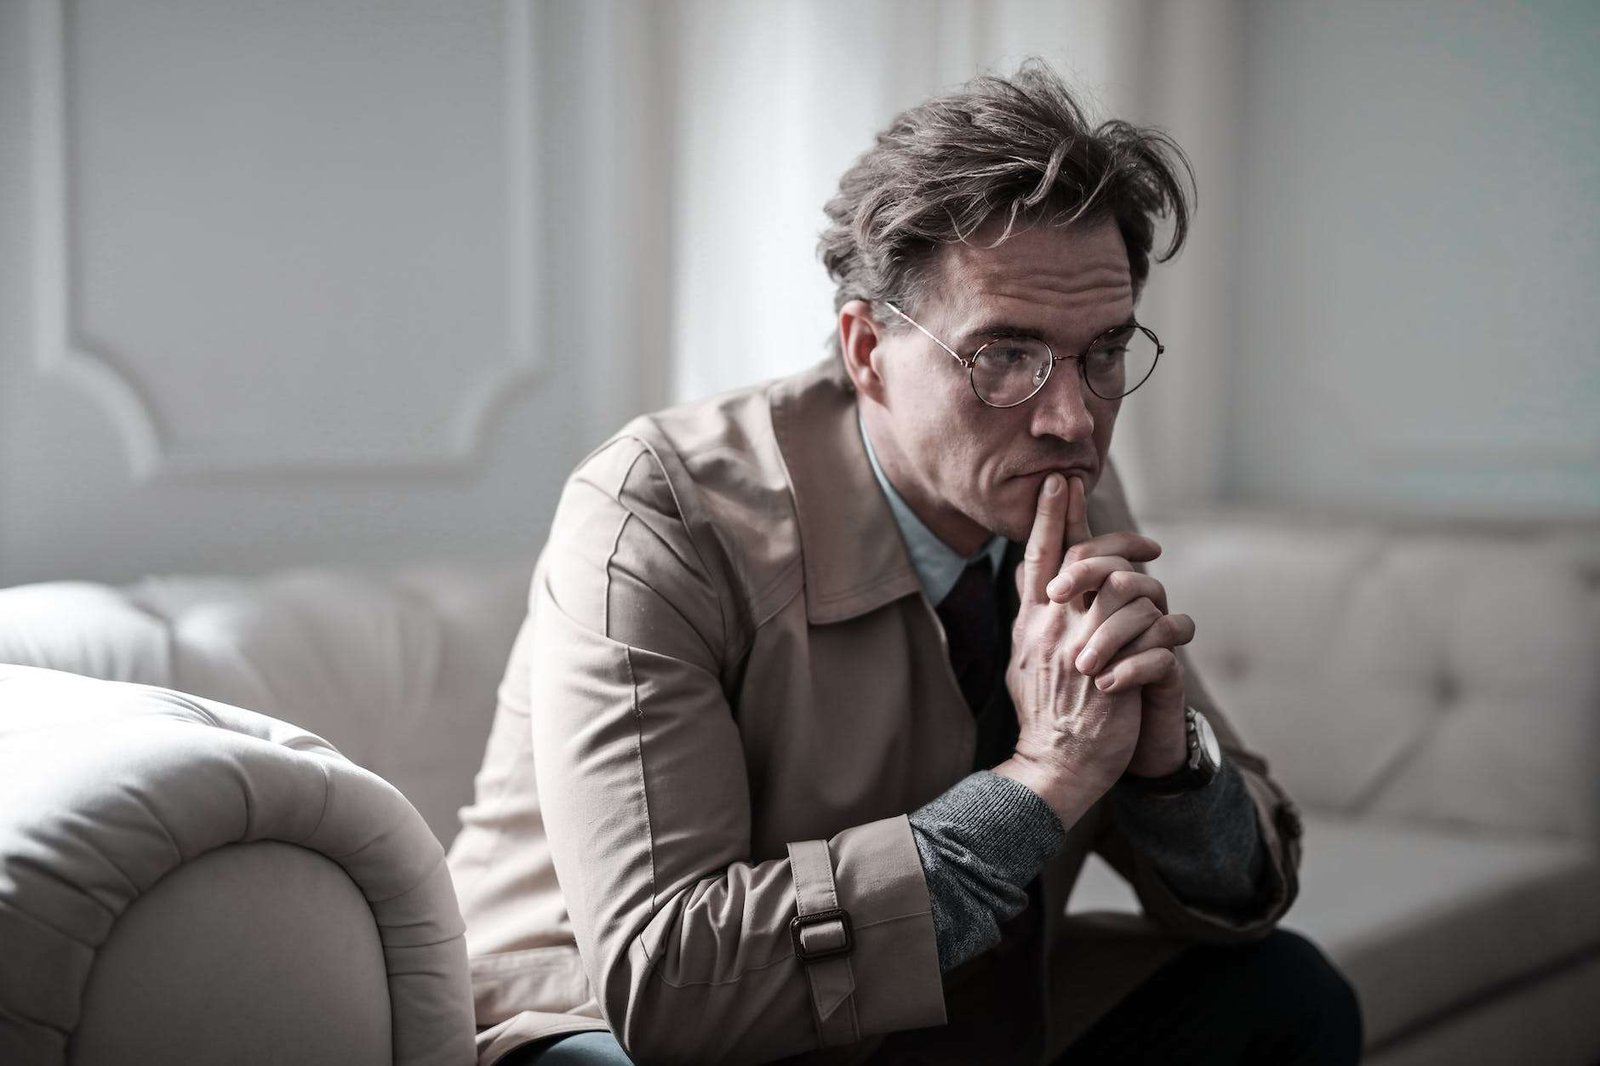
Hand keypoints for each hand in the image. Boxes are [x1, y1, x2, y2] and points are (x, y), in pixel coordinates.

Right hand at [1042, 484, 1195, 778]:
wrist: (1056, 764)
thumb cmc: (1045, 712)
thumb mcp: (1023, 657)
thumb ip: (1032, 616)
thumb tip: (1033, 578)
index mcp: (1031, 620)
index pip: (1039, 556)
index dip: (1049, 516)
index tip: (1061, 482)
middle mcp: (1053, 626)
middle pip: (1086, 560)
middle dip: (1118, 540)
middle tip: (1151, 543)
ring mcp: (1083, 647)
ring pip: (1125, 587)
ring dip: (1150, 589)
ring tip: (1163, 602)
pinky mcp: (1114, 671)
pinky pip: (1154, 628)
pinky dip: (1171, 627)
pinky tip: (1179, 633)